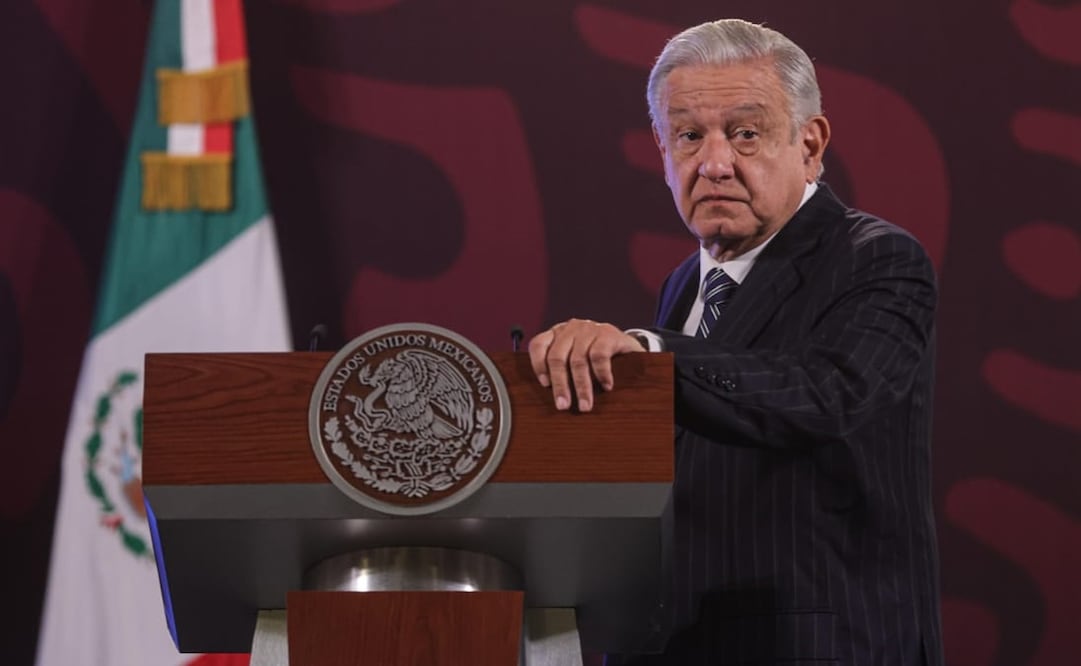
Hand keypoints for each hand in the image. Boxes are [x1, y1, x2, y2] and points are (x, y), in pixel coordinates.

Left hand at [527, 318, 643, 411]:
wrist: (628, 346)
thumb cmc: (598, 356)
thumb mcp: (577, 357)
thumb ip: (562, 369)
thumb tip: (552, 397)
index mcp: (558, 333)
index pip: (538, 345)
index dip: (538, 365)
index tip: (545, 385)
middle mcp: (571, 328)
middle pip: (557, 357)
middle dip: (560, 385)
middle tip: (563, 405)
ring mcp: (589, 329)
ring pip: (578, 360)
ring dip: (582, 386)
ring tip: (585, 405)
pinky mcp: (608, 334)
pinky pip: (599, 355)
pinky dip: (601, 374)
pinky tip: (606, 387)